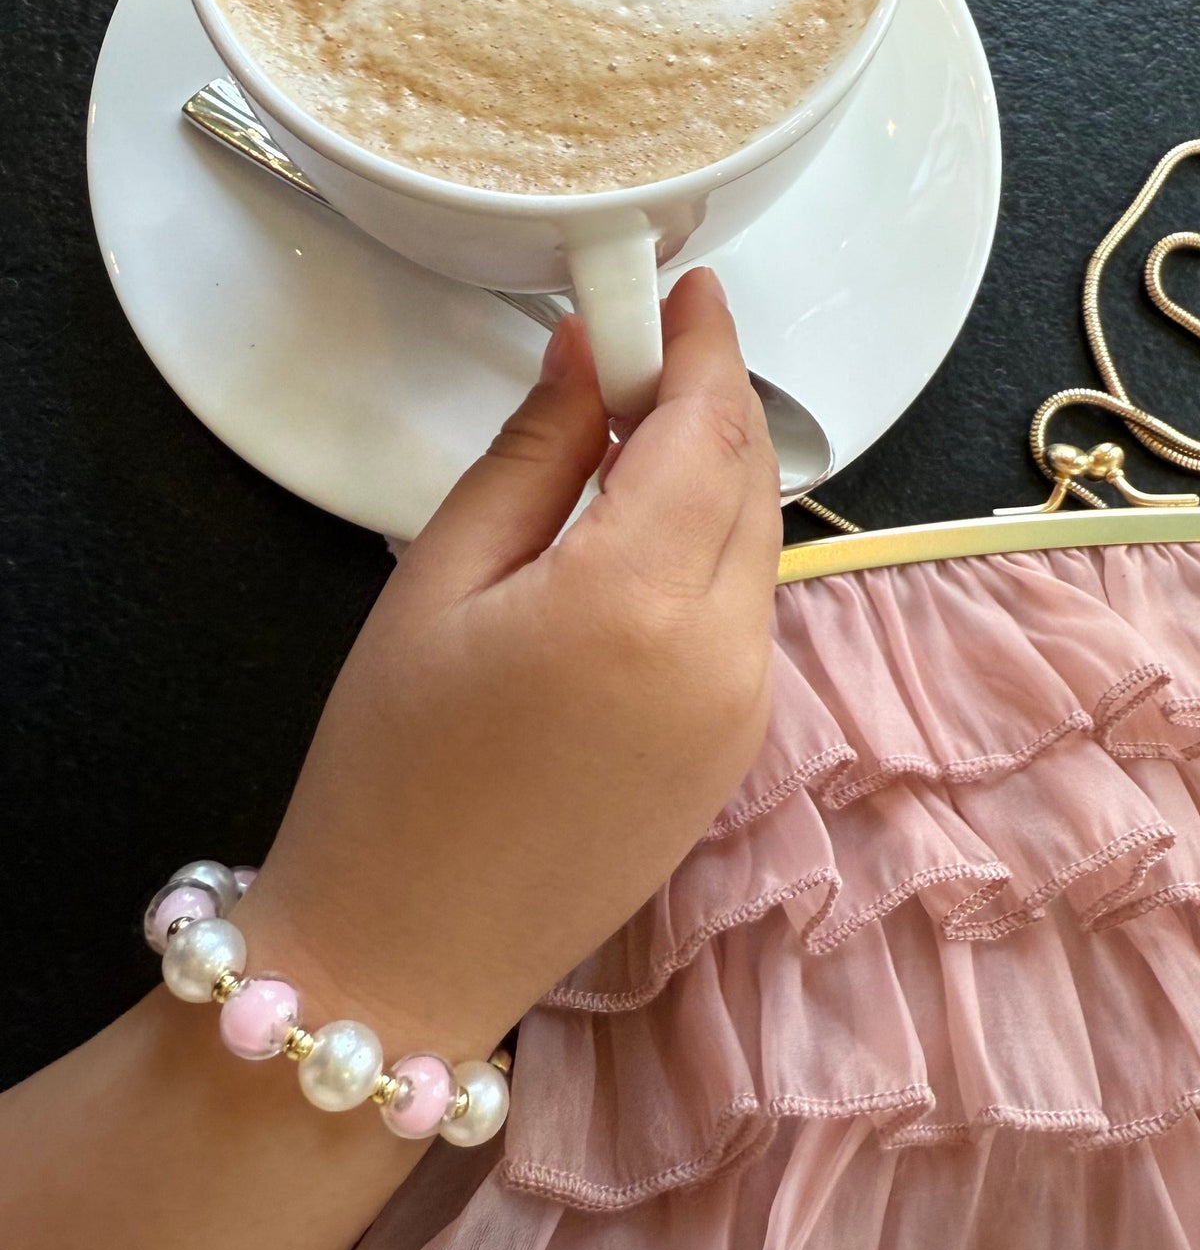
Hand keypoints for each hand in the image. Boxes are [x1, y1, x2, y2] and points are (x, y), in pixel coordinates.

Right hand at [234, 267, 781, 1059]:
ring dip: (717, 474)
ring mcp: (747, 712)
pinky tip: (645, 538)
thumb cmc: (388, 769)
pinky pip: (750, 613)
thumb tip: (587, 354)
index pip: (709, 426)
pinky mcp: (743, 753)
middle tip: (642, 351)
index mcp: (636, 601)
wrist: (403, 961)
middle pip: (753, 478)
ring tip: (632, 437)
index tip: (685, 287)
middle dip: (711, 400)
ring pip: (761, 545)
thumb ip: (533, 454)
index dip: (705, 343)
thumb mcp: (438, 582)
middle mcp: (724, 653)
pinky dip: (715, 550)